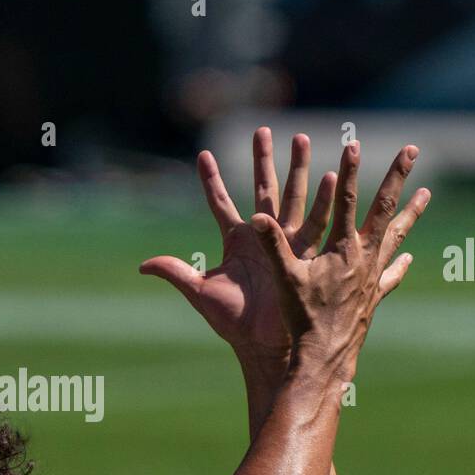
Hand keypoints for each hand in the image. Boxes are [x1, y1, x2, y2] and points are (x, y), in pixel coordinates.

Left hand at [140, 128, 335, 367]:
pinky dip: (322, 200)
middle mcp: (261, 236)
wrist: (265, 345)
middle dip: (264, 159)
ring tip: (303, 138)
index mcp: (236, 241)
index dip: (212, 181)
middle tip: (265, 129)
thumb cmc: (233, 323)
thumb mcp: (200, 292)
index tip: (203, 155)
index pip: (220, 203)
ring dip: (299, 168)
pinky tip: (330, 176)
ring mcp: (285, 242)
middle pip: (263, 188)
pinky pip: (315, 221)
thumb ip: (176, 272)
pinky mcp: (305, 254)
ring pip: (293, 197)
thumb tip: (144, 265)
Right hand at [251, 140, 430, 382]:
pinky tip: (407, 259)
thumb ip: (272, 245)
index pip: (349, 201)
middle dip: (397, 177)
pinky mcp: (374, 296)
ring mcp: (373, 276)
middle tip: (411, 150)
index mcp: (344, 250)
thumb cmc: (303, 318)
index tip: (354, 145)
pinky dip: (399, 264)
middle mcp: (365, 258)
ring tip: (427, 195)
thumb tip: (254, 218)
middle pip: (385, 209)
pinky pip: (392, 274)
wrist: (325, 357)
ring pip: (396, 237)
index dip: (350, 172)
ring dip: (410, 214)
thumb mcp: (285, 279)